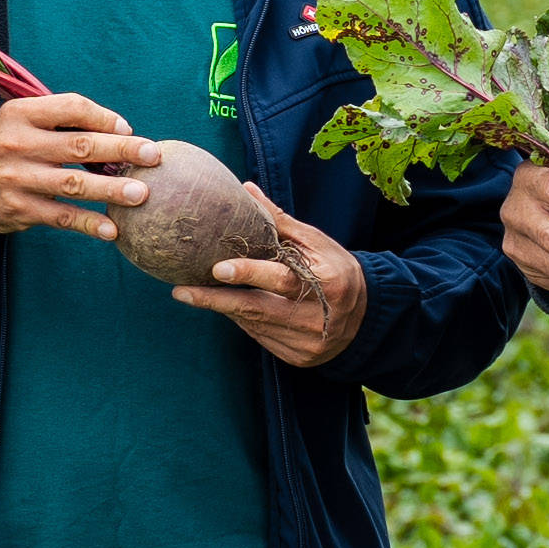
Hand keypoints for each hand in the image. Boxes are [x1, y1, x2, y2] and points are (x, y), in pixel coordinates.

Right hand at [0, 94, 158, 239]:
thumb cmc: (8, 144)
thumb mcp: (22, 119)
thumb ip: (62, 118)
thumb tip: (118, 130)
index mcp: (20, 113)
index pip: (71, 108)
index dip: (103, 117)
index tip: (128, 128)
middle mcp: (16, 144)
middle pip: (79, 146)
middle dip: (121, 149)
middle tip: (153, 155)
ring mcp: (17, 179)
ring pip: (74, 184)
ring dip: (111, 189)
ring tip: (141, 194)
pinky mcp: (19, 209)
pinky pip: (61, 217)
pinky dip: (89, 224)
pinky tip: (112, 230)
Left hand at [173, 184, 367, 367]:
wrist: (366, 317)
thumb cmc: (337, 269)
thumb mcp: (316, 242)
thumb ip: (280, 221)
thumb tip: (246, 190)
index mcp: (325, 283)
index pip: (282, 279)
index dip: (250, 274)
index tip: (218, 268)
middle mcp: (315, 317)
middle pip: (258, 309)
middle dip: (216, 300)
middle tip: (182, 291)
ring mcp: (305, 342)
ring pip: (254, 324)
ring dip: (224, 308)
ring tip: (194, 293)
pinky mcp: (297, 357)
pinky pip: (260, 337)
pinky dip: (242, 320)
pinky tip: (227, 306)